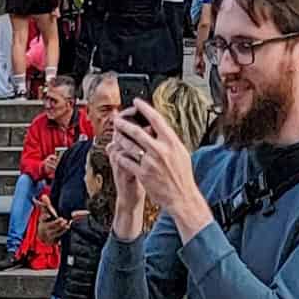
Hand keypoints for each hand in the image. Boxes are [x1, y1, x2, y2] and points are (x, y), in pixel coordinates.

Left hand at [114, 100, 209, 237]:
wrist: (182, 196)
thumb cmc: (183, 175)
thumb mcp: (181, 152)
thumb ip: (169, 139)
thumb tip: (160, 127)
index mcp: (172, 142)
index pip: (156, 119)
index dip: (145, 108)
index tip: (136, 102)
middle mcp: (161, 150)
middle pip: (137, 131)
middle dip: (124, 124)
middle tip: (117, 119)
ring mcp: (151, 162)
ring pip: (129, 145)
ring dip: (120, 139)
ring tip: (115, 135)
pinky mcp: (143, 174)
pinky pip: (127, 161)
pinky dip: (120, 155)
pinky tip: (117, 152)